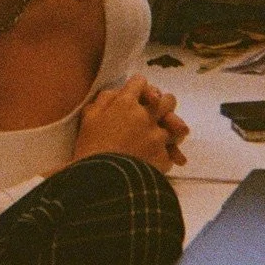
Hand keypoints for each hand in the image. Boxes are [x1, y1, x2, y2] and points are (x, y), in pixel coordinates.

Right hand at [74, 75, 188, 173]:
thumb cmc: (90, 148)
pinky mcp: (164, 156)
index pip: (140, 82)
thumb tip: (116, 92)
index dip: (138, 86)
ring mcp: (157, 137)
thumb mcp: (88, 118)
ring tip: (161, 135)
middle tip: (155, 111)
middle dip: (163, 103)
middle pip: (167, 100)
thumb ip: (103, 100)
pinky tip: (156, 158)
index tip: (135, 94)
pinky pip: (171, 151)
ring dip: (169, 128)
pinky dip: (165, 154)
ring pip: (176, 125)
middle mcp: (146, 116)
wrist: (102, 183)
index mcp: (125, 103)